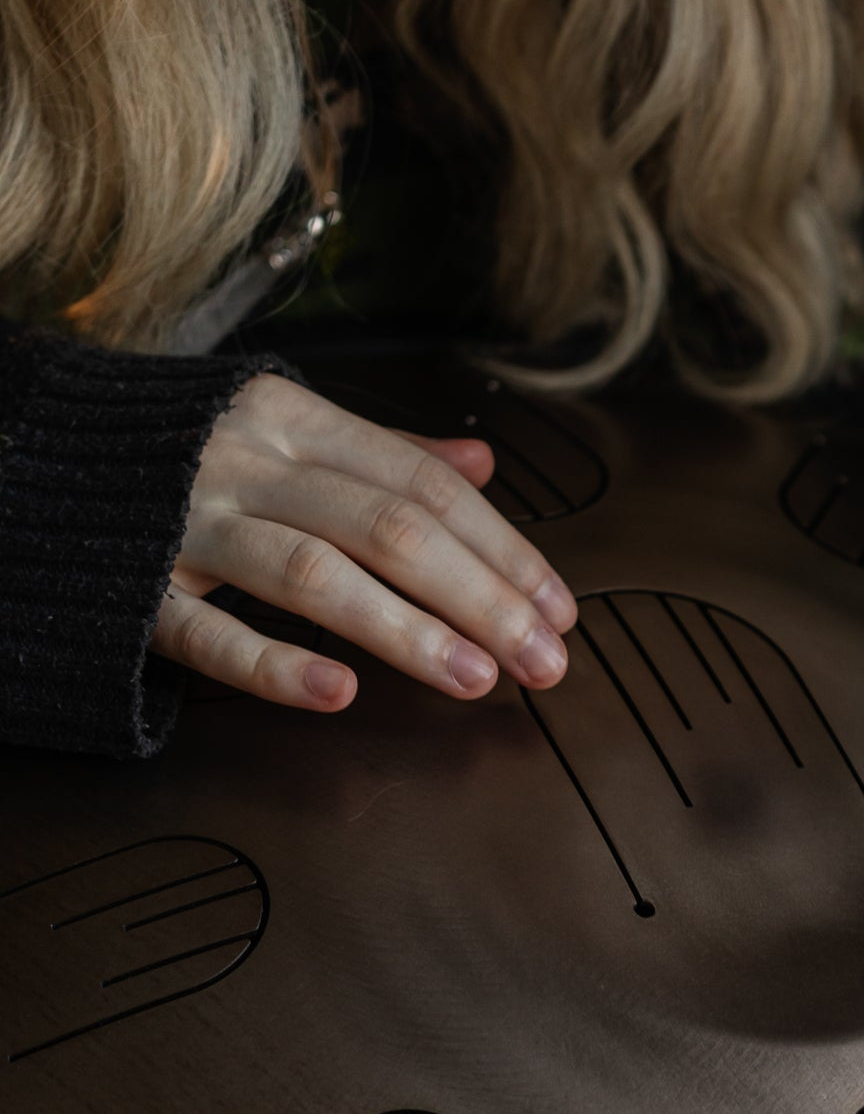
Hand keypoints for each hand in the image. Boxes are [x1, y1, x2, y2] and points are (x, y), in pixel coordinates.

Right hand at [150, 372, 578, 709]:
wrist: (18, 452)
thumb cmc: (173, 451)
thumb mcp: (280, 429)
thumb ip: (381, 452)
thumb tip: (481, 458)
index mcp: (291, 418)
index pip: (425, 486)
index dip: (504, 550)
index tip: (560, 611)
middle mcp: (245, 462)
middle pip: (391, 530)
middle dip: (483, 600)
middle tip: (545, 662)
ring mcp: (187, 524)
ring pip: (314, 574)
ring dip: (407, 632)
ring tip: (475, 681)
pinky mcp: (134, 588)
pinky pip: (208, 632)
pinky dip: (275, 666)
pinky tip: (339, 694)